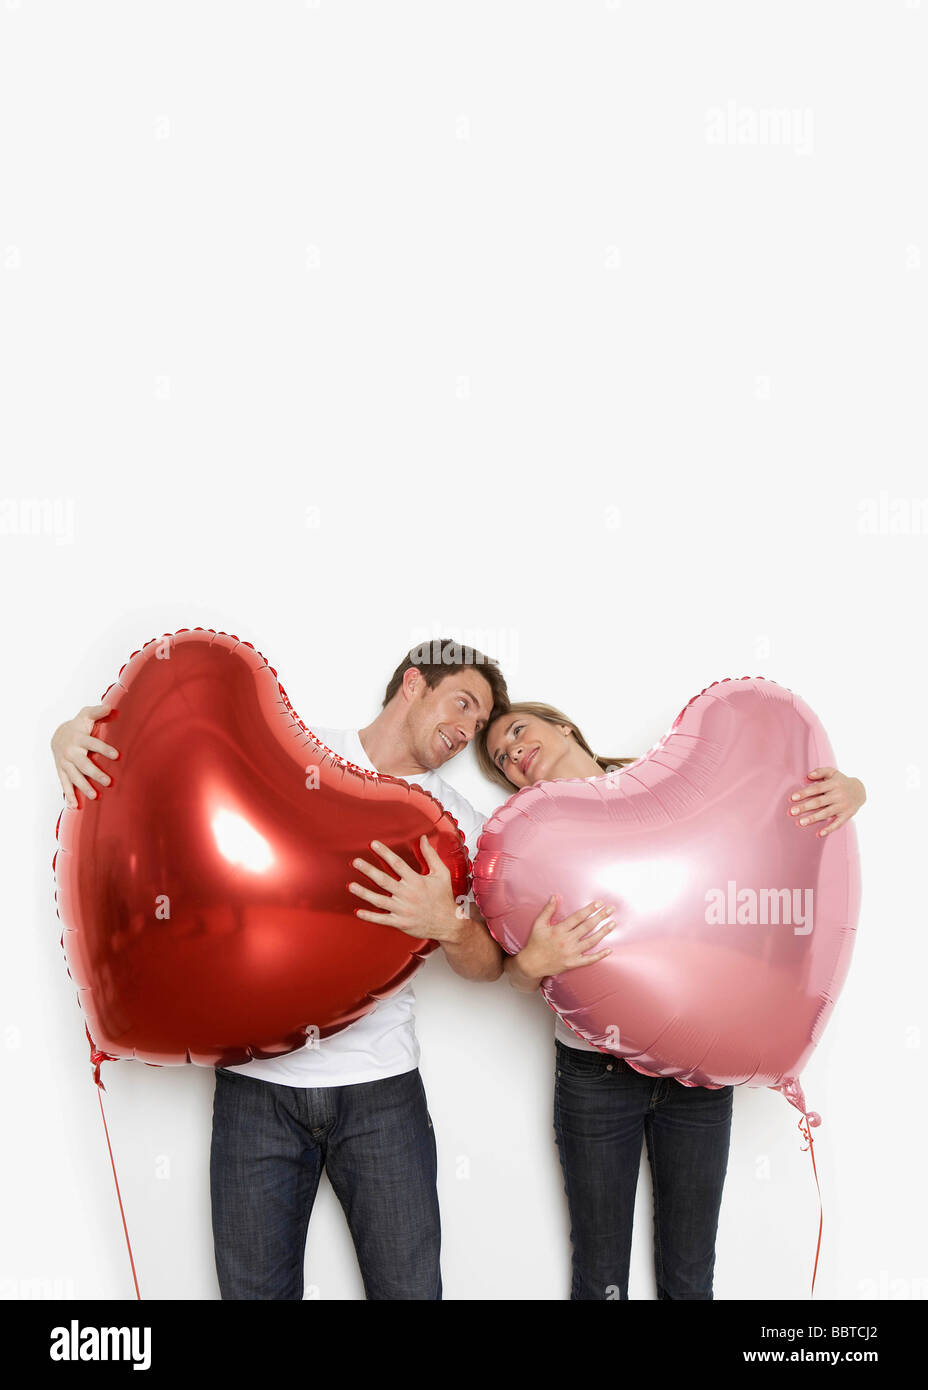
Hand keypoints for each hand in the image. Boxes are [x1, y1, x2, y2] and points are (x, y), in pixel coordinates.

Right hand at [51, 704, 118, 808]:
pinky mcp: (62, 772)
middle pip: (83, 764)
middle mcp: (71, 752)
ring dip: (84, 787)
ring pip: (74, 777)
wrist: (57, 735)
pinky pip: (64, 785)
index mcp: (79, 738)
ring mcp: (65, 763)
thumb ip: (98, 711)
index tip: (117, 755)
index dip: (104, 749)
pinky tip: (74, 806)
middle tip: (108, 781)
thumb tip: (110, 707)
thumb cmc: (78, 725)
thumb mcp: (86, 715)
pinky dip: (69, 796)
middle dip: (95, 773)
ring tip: (95, 796)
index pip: (93, 744)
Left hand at [348, 835, 463, 943]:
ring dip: (364, 893)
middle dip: (368, 870)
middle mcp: (407, 894)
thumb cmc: (444, 897)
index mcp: (416, 881)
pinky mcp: (400, 922)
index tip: (373, 844)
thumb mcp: (441, 874)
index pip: (397, 863)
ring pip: (379, 900)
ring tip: (351, 886)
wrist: (448, 923)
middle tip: (355, 862)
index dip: (384, 853)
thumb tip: (423, 838)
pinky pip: (382, 919)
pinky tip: (357, 911)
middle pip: (384, 880)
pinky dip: (369, 916)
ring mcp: (403, 909)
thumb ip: (431, 855)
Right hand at [517, 896, 614, 982]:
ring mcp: (571, 953)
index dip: (589, 909)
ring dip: (603, 932)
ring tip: (613, 924)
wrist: (532, 964)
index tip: (599, 903)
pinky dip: (600, 955)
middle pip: (587, 927)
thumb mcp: (539, 924)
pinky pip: (589, 960)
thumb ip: (548, 910)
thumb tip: (555, 896)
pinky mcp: (573, 963)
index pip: (577, 917)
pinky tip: (609, 950)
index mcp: (559, 930)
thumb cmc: (535, 943)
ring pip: (591, 941)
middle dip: (600, 917)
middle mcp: (566, 941)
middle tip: (611, 909)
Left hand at [788, 766, 865, 837]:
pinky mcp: (847, 815)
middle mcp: (838, 795)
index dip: (804, 793)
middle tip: (792, 812)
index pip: (817, 788)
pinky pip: (838, 824)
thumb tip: (807, 776)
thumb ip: (820, 772)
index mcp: (834, 784)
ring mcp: (843, 806)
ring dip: (813, 818)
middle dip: (805, 807)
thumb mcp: (832, 773)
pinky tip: (819, 834)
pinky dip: (829, 829)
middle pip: (819, 802)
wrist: (860, 791)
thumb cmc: (840, 781)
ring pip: (826, 813)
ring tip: (800, 822)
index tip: (792, 798)